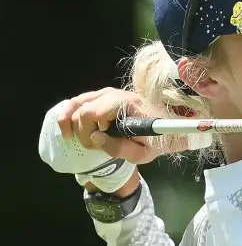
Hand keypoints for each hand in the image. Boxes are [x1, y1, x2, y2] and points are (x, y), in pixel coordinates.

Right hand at [39, 88, 172, 192]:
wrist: (169, 127)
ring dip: (73, 124)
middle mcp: (114, 94)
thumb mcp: (143, 153)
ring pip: (75, 104)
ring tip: (80, 139)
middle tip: (95, 146)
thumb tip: (95, 138)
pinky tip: (68, 130)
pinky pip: (77, 102)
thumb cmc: (158, 140)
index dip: (88, 132)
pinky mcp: (102, 95)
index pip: (91, 112)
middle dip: (83, 132)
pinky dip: (69, 115)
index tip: (98, 144)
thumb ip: (118, 148)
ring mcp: (106, 92)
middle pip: (82, 110)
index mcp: (126, 104)